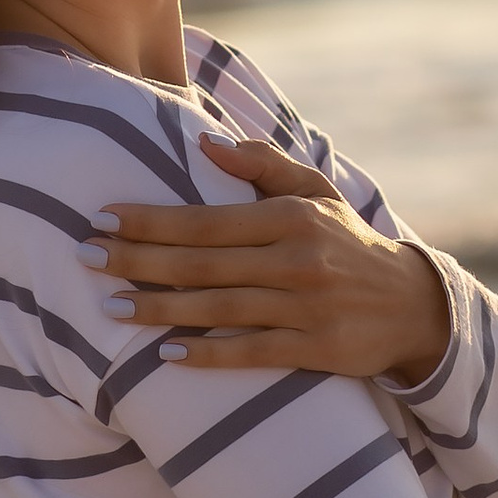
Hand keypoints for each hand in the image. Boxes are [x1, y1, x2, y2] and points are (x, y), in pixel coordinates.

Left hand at [81, 132, 450, 385]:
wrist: (412, 305)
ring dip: (160, 309)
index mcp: (290, 217)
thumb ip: (263, 165)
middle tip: (85, 257)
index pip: (206, 220)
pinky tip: (167, 354)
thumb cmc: (347, 242)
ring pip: (219, 308)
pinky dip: (209, 354)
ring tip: (111, 307)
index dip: (152, 221)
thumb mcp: (316, 193)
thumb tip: (206, 143)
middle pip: (202, 264)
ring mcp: (306, 307)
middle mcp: (296, 260)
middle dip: (138, 260)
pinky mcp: (316, 349)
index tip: (103, 219)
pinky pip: (252, 352)